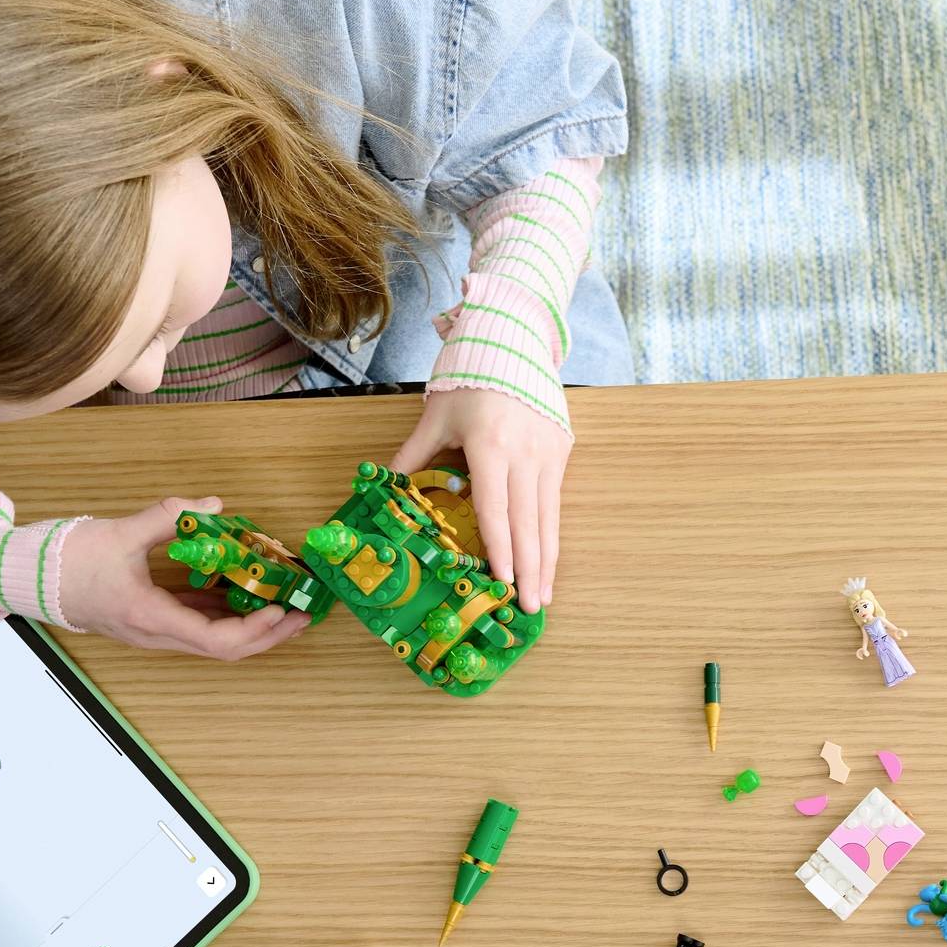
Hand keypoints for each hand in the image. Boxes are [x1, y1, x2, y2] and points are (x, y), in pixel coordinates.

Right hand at [57, 498, 314, 659]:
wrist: (28, 578)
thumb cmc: (68, 560)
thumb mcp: (121, 532)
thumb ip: (168, 516)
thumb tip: (213, 506)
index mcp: (150, 617)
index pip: (215, 640)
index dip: (255, 630)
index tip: (282, 609)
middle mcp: (155, 633)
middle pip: (223, 649)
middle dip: (268, 634)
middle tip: (303, 613)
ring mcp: (153, 631)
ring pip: (212, 640)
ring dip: (252, 627)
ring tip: (286, 606)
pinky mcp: (150, 620)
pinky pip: (196, 625)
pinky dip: (226, 614)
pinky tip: (246, 594)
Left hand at [388, 389, 569, 608]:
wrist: (513, 339)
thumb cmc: (469, 376)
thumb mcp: (435, 416)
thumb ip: (413, 456)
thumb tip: (384, 488)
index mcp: (489, 445)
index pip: (495, 507)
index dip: (500, 547)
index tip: (504, 580)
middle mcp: (524, 453)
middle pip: (527, 522)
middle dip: (530, 570)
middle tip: (530, 607)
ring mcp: (547, 453)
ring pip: (548, 518)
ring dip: (547, 561)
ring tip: (544, 596)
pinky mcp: (561, 451)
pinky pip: (554, 502)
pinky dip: (551, 536)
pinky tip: (548, 562)